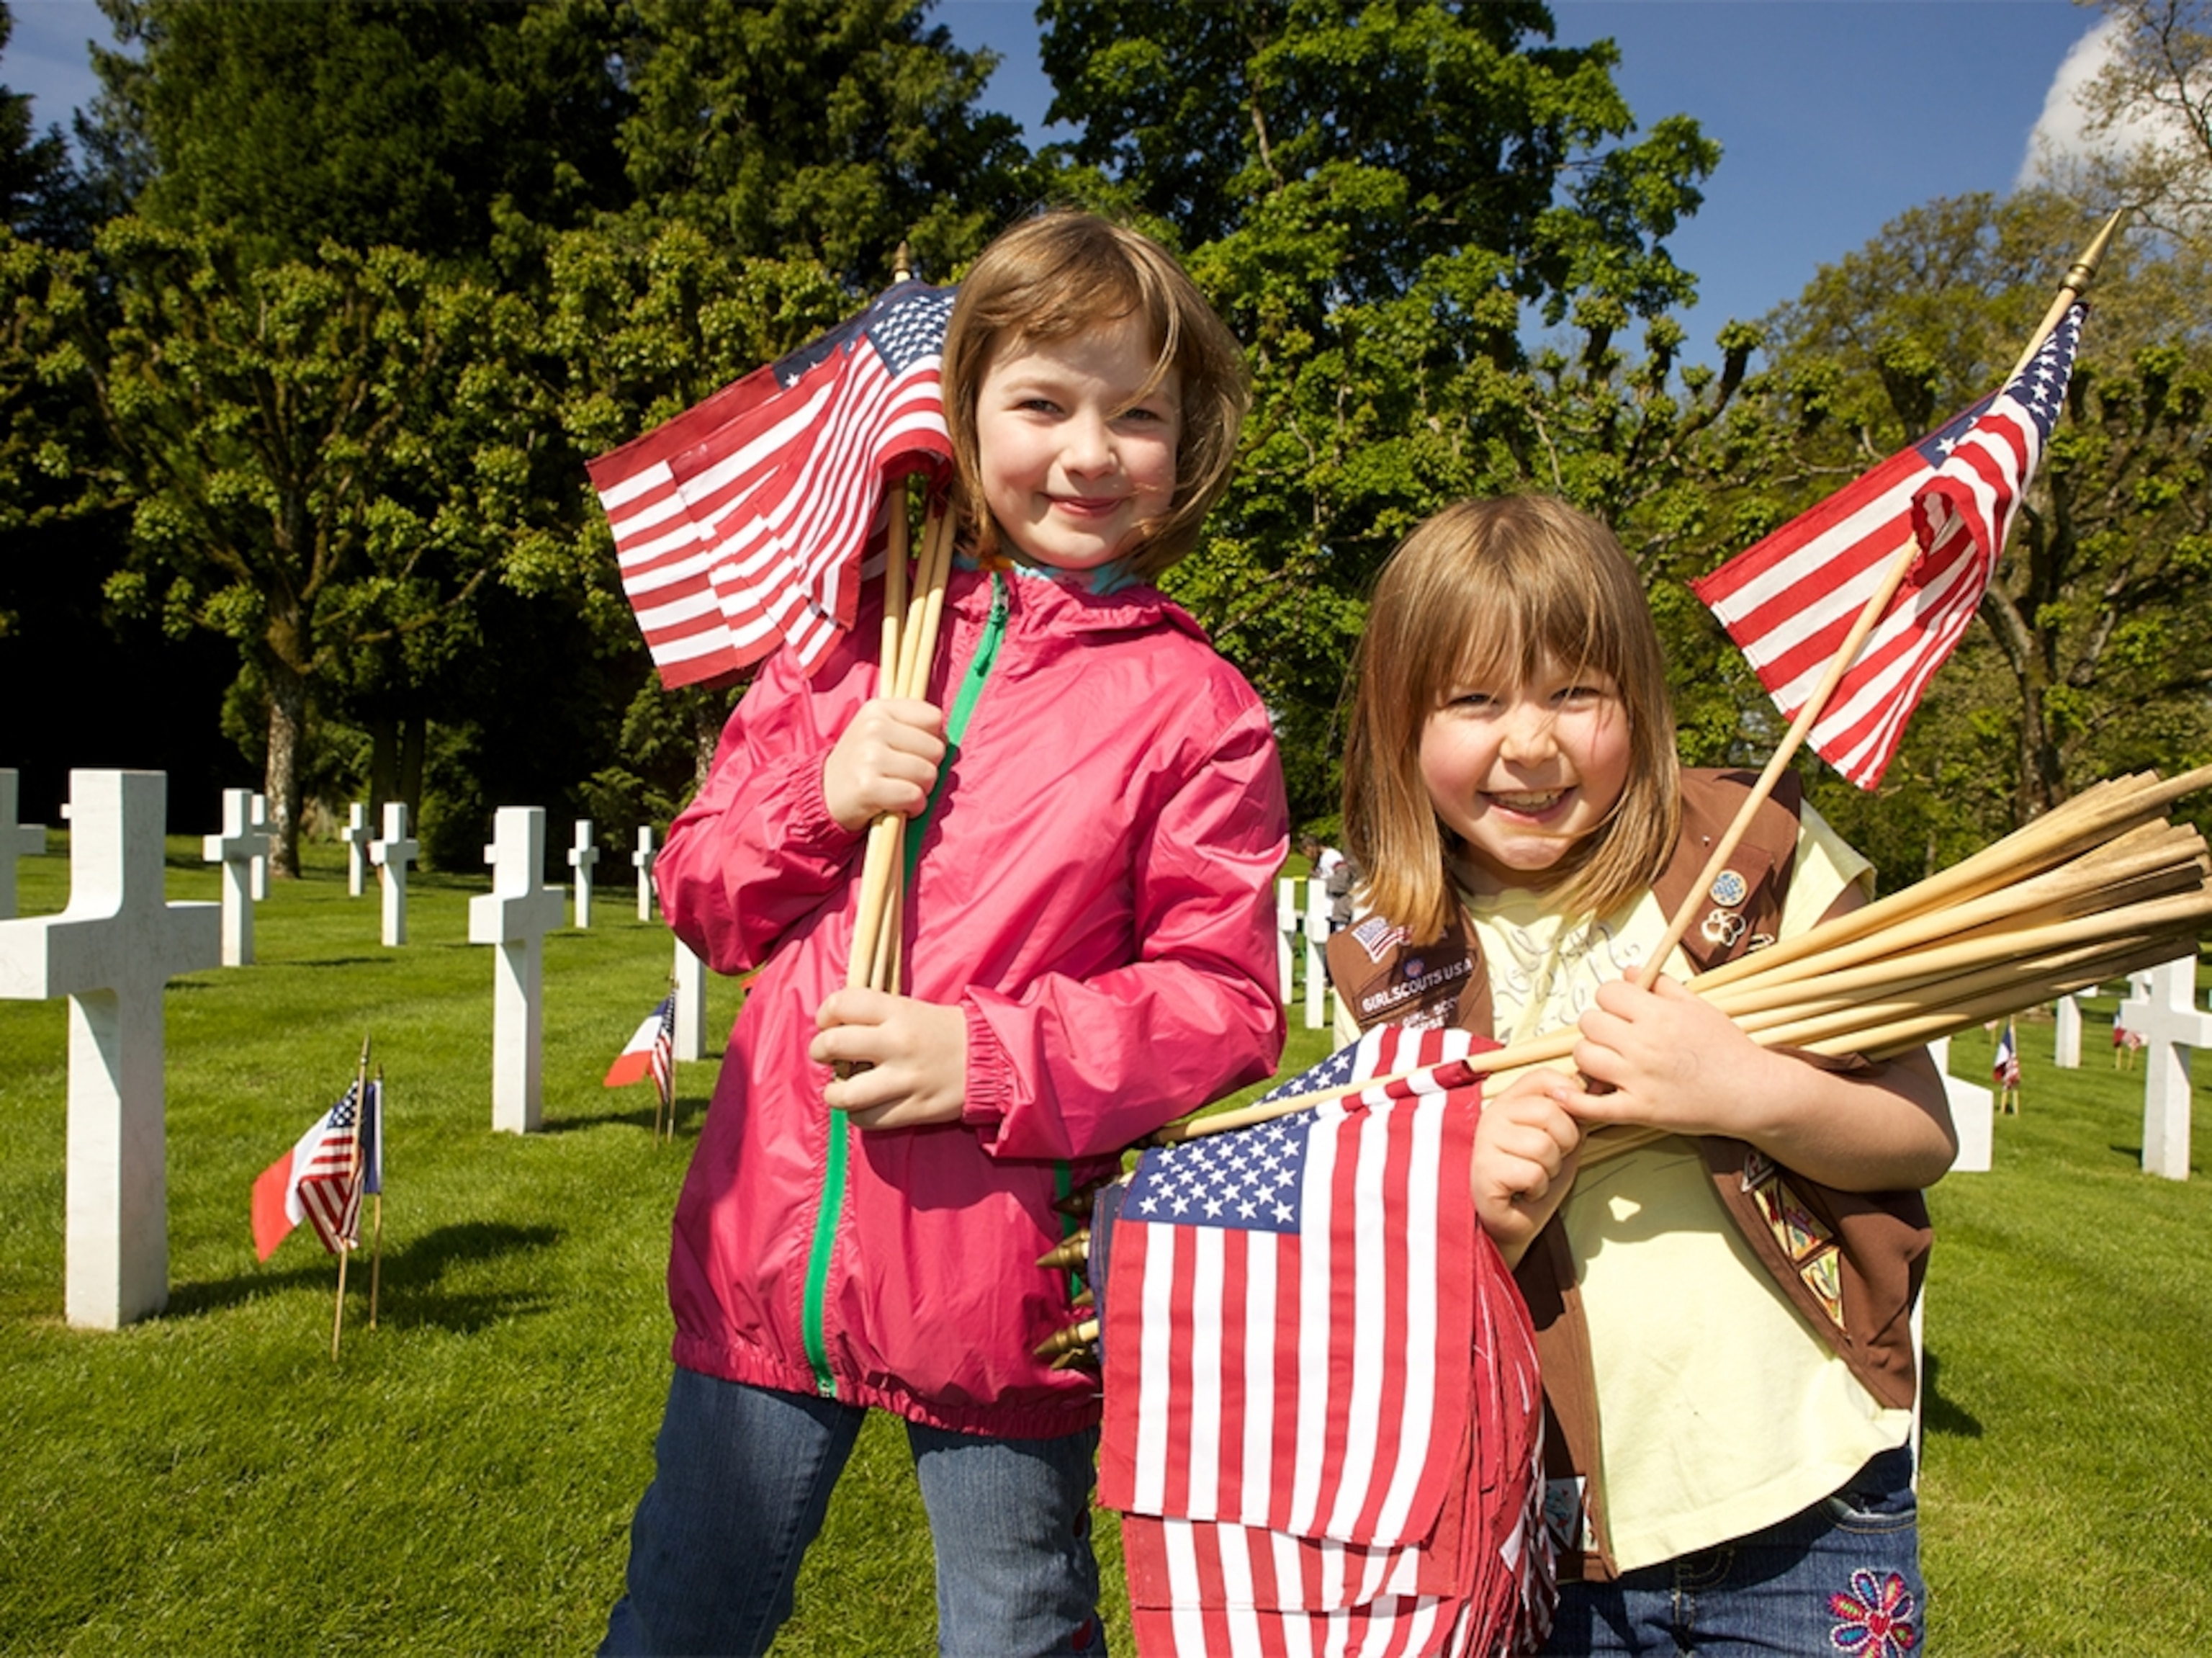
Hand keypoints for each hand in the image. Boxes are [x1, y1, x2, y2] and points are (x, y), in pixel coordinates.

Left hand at [811, 988, 967, 1129]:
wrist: (994, 1059)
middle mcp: (898, 1042)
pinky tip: (865, 1106)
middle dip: (820, 1051)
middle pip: (833, 1045)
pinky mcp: (914, 1109)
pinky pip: (868, 1120)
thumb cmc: (948, 1032)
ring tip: (840, 1089)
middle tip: (826, 1055)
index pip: (842, 1003)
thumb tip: (835, 1028)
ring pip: (844, 1094)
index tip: (828, 1023)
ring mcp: (905, 1079)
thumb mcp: (913, 1009)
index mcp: (898, 1011)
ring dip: (834, 1092)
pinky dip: (859, 1115)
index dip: (825, 1014)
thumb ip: (877, 1015)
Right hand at [822, 698, 945, 831]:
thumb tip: (946, 738)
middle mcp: (873, 728)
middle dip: (928, 767)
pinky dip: (914, 806)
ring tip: (900, 789)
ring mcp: (870, 757)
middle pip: (936, 749)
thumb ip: (911, 724)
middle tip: (905, 775)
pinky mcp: (868, 787)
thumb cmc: (863, 761)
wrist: (825, 792)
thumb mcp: (879, 729)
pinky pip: (914, 796)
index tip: (913, 750)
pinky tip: (898, 805)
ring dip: (921, 790)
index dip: (932, 739)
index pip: (934, 718)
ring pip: (928, 774)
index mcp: (879, 709)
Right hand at [1471, 1067, 1582, 1265]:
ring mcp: (1485, 1142)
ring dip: (1550, 1170)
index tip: (1569, 1125)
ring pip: (1544, 1146)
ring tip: (1535, 1177)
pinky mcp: (1484, 1171)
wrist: (1515, 1222)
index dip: (1568, 1099)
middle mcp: (1494, 1115)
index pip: (1544, 1077)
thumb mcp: (1563, 1141)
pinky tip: (1523, 1192)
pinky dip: (1537, 1189)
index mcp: (1511, 1101)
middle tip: (1548, 1161)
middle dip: (1564, 1144)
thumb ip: (1575, 1114)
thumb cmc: (1536, 1179)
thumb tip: (1598, 1086)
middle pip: (1551, 1112)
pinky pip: (1532, 1174)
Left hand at [1565, 973, 1772, 1139]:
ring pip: (1584, 1056)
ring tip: (1607, 1062)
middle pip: (1589, 1022)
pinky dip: (1573, 1101)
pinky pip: (1593, 1106)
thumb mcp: (1699, 1007)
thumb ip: (1662, 987)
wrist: (1752, 1092)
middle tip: (1615, 1037)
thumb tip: (1629, 971)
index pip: (1607, 992)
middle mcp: (1644, 1043)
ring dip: (1590, 1056)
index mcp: (1659, 1014)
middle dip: (1598, 1026)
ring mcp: (1639, 1078)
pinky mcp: (1639, 1110)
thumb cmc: (1727, 1048)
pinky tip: (1563, 1094)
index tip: (1623, 1011)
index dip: (1612, 1000)